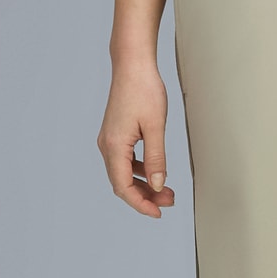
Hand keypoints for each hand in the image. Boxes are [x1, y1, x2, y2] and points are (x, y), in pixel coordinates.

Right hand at [99, 55, 177, 216]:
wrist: (132, 65)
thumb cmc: (144, 90)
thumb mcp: (156, 126)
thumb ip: (157, 159)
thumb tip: (159, 184)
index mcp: (114, 146)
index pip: (123, 187)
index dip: (140, 204)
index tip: (158, 212)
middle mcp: (107, 145)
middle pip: (122, 183)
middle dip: (145, 196)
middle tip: (170, 201)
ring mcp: (109, 140)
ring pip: (123, 173)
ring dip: (143, 184)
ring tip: (166, 190)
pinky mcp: (115, 134)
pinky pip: (124, 161)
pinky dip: (139, 170)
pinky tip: (155, 171)